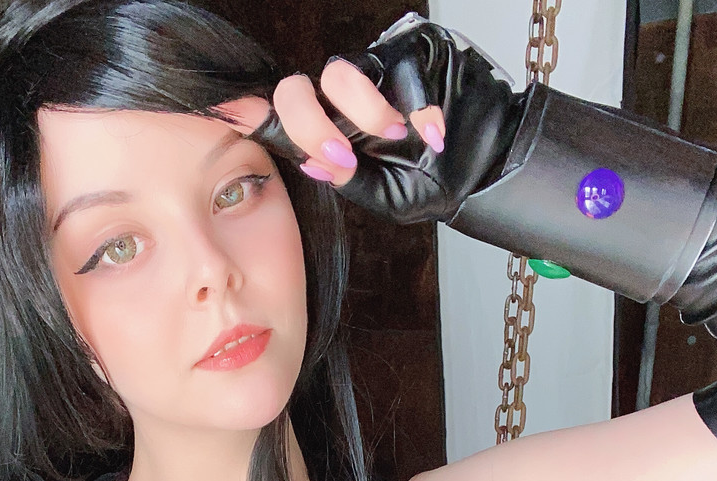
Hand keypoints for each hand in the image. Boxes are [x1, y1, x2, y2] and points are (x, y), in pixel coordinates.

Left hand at [223, 14, 522, 225]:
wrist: (490, 165)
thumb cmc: (435, 181)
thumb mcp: (386, 196)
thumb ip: (349, 178)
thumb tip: (310, 161)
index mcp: (329, 134)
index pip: (281, 117)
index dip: (250, 113)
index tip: (226, 115)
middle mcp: (343, 100)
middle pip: (296, 91)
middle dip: (309, 124)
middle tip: (340, 157)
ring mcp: (375, 69)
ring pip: (341, 73)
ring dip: (364, 110)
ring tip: (397, 137)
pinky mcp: (411, 48)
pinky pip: (398, 67)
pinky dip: (417, 105)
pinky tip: (432, 131)